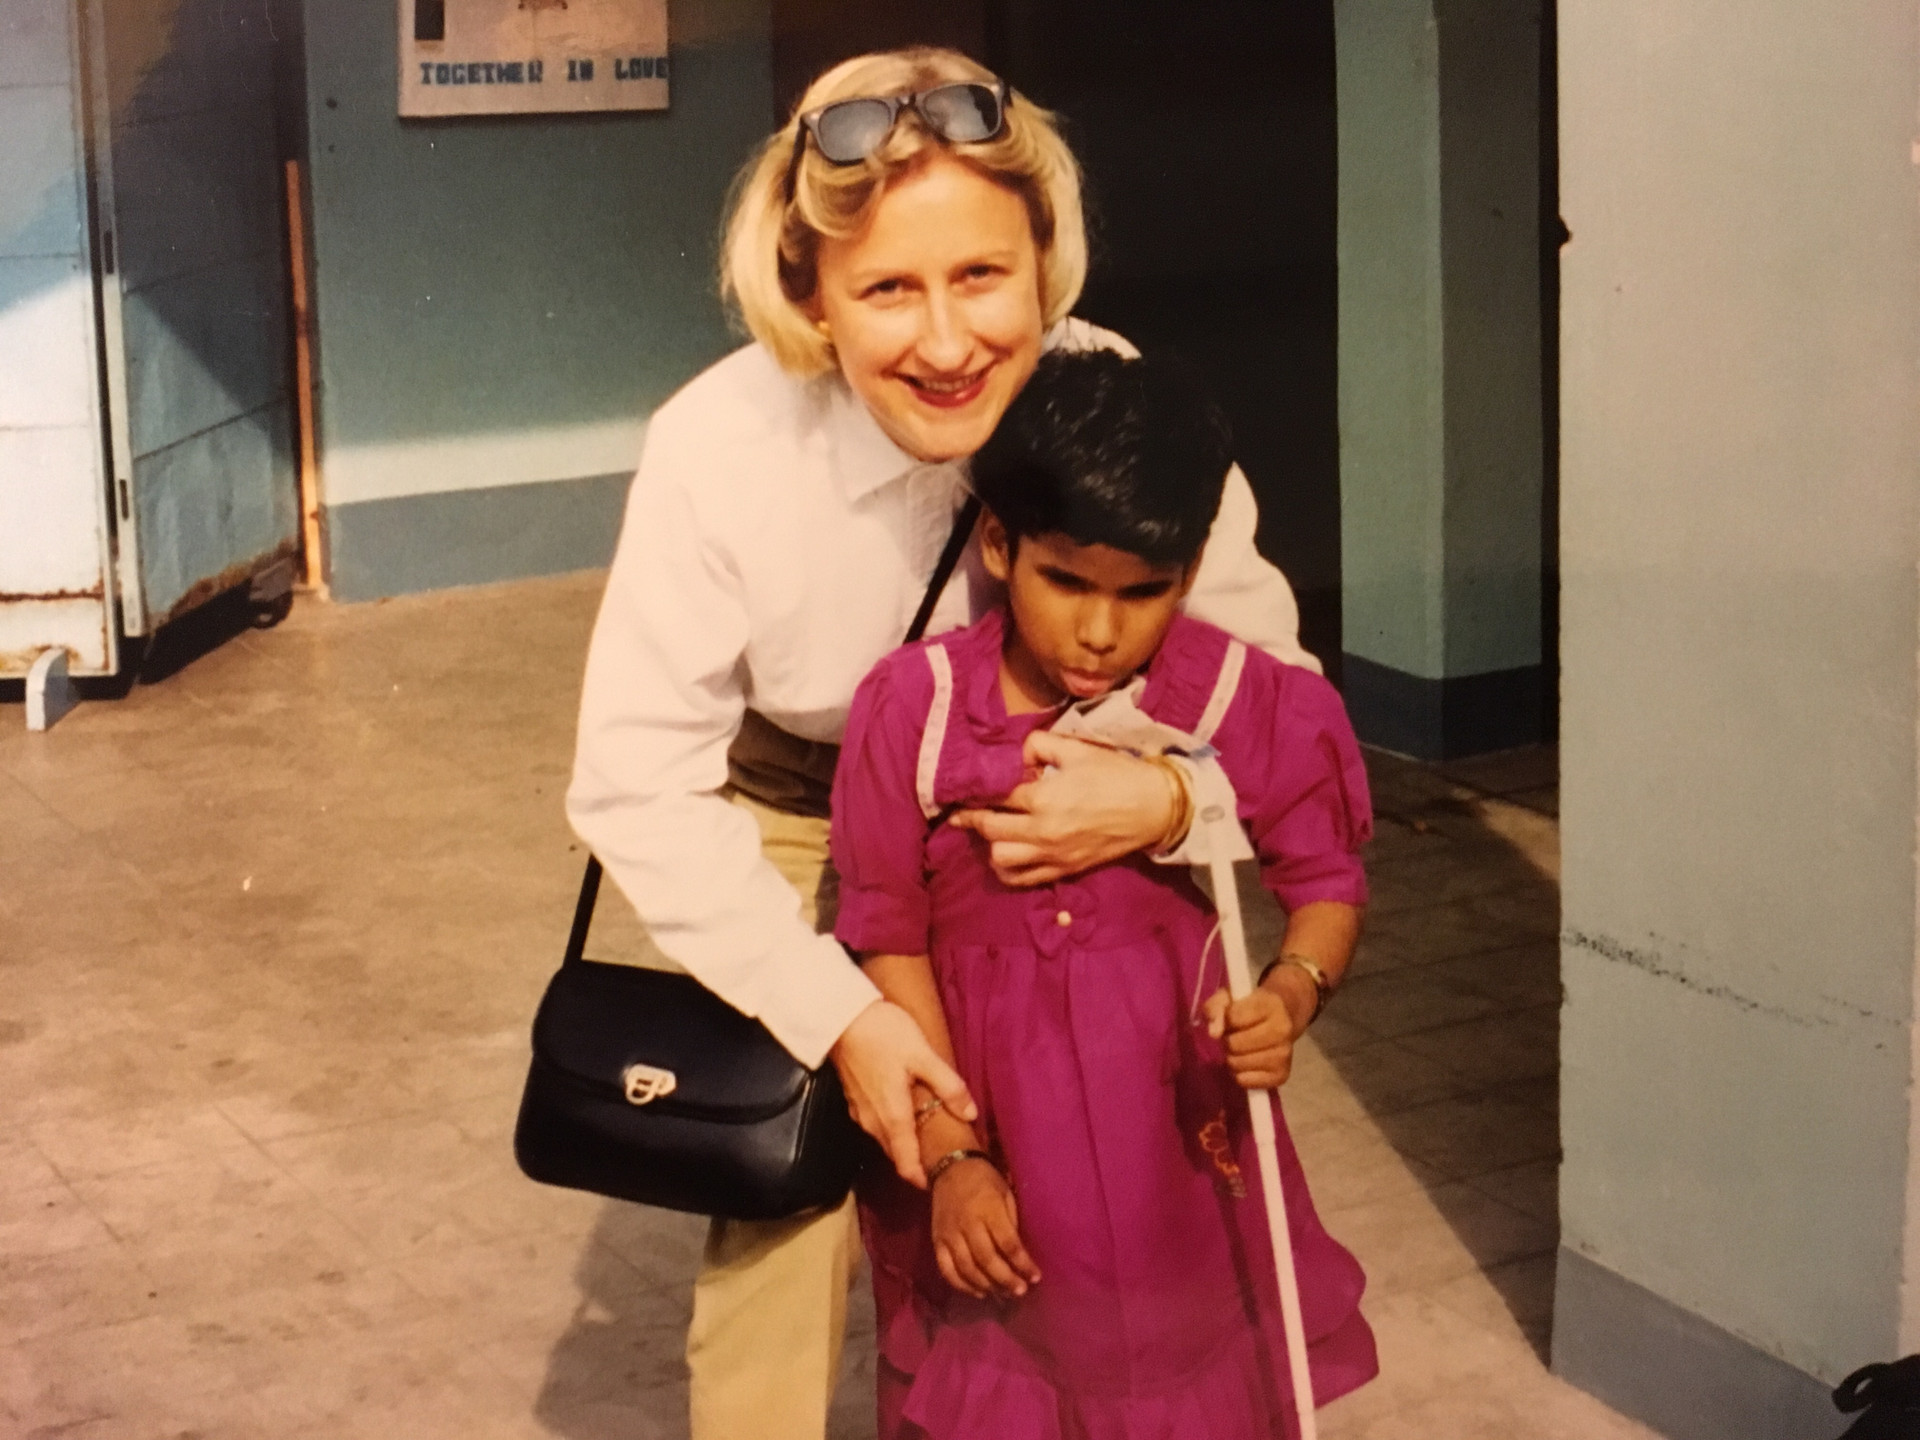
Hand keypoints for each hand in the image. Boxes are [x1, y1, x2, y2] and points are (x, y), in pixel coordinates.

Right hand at [829, 1001, 977, 1188]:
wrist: (841, 1017)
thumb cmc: (884, 1034)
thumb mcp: (923, 1056)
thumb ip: (949, 1087)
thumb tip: (971, 1115)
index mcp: (893, 1117)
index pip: (906, 1163)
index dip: (920, 1179)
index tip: (936, 1185)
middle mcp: (873, 1122)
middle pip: (895, 1154)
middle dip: (914, 1164)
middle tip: (937, 1162)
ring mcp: (859, 1111)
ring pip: (884, 1139)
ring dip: (902, 1146)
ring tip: (923, 1141)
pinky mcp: (853, 1098)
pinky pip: (874, 1124)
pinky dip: (890, 1128)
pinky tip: (901, 1114)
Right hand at [930, 1158, 1040, 1299]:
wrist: (951, 1167)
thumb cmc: (985, 1180)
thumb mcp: (1006, 1193)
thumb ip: (1011, 1223)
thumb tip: (1020, 1254)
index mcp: (989, 1209)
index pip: (1008, 1243)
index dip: (1023, 1263)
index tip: (1036, 1277)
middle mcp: (967, 1224)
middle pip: (987, 1259)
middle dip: (1006, 1279)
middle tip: (1021, 1291)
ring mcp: (949, 1234)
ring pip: (967, 1268)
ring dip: (987, 1286)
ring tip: (1003, 1295)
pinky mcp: (937, 1241)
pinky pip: (947, 1270)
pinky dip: (962, 1285)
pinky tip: (979, 1292)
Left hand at [947, 731, 1173, 886]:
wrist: (1153, 808)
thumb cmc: (1116, 774)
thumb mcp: (1077, 749)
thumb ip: (1038, 744)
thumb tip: (1016, 752)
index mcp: (1044, 797)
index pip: (995, 795)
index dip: (977, 788)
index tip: (966, 785)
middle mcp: (1042, 830)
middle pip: (990, 828)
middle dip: (972, 817)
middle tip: (964, 808)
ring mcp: (1052, 855)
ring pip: (1000, 858)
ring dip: (990, 843)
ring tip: (992, 829)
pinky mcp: (1063, 870)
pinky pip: (1021, 879)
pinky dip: (1006, 869)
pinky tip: (1006, 853)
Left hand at [1201, 965, 1315, 1088]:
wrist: (1285, 1016)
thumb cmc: (1251, 1005)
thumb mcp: (1231, 996)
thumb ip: (1215, 1007)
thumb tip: (1213, 1033)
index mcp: (1271, 1005)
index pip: (1233, 1017)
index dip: (1225, 1019)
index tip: (1231, 1018)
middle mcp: (1282, 1030)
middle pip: (1234, 1044)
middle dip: (1228, 1040)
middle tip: (1234, 1036)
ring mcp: (1284, 1054)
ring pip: (1237, 1064)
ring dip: (1232, 1057)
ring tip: (1240, 1048)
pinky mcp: (1282, 1075)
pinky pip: (1245, 1081)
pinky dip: (1239, 1074)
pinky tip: (1246, 1063)